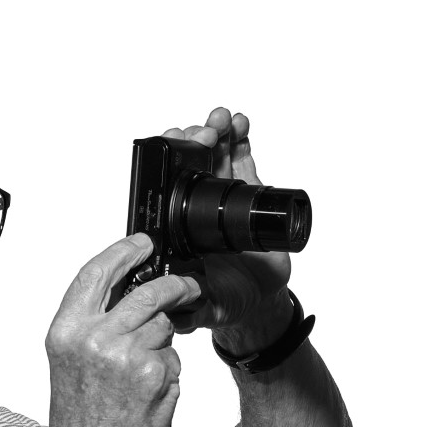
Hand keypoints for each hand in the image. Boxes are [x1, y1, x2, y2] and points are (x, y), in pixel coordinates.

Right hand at [45, 233, 200, 426]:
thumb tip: (128, 290)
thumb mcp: (70, 360)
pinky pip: (174, 358)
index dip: (124, 251)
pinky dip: (168, 371)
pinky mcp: (156, 375)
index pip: (97, 272)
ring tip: (143, 372)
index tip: (144, 243)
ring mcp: (128, 355)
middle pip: (146, 292)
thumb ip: (93, 322)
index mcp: (67, 331)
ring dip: (164, 341)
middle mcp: (95, 338)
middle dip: (173, 287)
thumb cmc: (80, 418)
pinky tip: (149, 393)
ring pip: (164, 325)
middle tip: (186, 287)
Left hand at [160, 107, 292, 341]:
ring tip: (223, 118)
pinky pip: (243, 162)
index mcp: (178, 229)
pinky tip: (241, 124)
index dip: (169, 161)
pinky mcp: (250, 196)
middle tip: (202, 133)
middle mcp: (197, 209)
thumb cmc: (224, 303)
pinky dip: (241, 140)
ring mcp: (223, 199)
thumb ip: (188, 309)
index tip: (174, 141)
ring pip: (216, 156)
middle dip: (195, 141)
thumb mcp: (202, 308)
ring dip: (218, 132)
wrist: (260, 303)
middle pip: (192, 163)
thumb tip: (174, 302)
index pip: (167, 186)